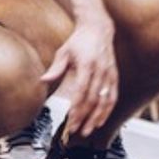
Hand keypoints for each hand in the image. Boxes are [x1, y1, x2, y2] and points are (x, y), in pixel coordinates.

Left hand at [42, 13, 117, 137]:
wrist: (98, 27)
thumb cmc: (80, 40)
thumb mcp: (64, 51)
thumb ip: (56, 68)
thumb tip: (44, 80)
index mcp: (86, 64)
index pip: (81, 92)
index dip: (76, 109)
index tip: (70, 122)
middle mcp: (100, 70)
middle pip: (92, 99)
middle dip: (84, 117)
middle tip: (75, 131)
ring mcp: (109, 73)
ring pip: (105, 100)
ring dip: (97, 117)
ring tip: (88, 130)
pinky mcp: (114, 74)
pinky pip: (113, 95)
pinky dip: (108, 109)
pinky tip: (101, 119)